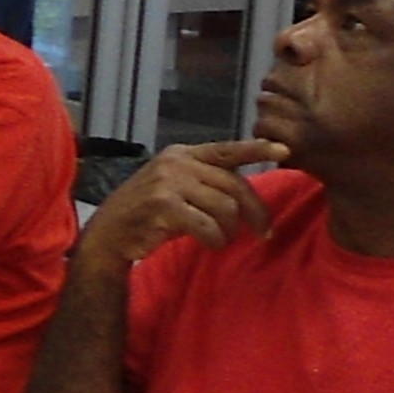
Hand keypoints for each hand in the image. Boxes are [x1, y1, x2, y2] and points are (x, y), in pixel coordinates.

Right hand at [80, 138, 283, 267]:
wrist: (108, 234)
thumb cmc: (147, 214)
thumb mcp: (175, 187)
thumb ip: (205, 181)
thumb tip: (247, 193)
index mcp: (182, 154)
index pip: (226, 149)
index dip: (257, 149)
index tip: (285, 150)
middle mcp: (176, 163)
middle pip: (235, 185)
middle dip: (256, 212)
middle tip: (264, 232)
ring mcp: (168, 182)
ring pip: (225, 207)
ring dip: (231, 230)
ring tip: (222, 239)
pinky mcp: (163, 205)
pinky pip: (208, 225)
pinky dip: (216, 239)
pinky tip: (210, 244)